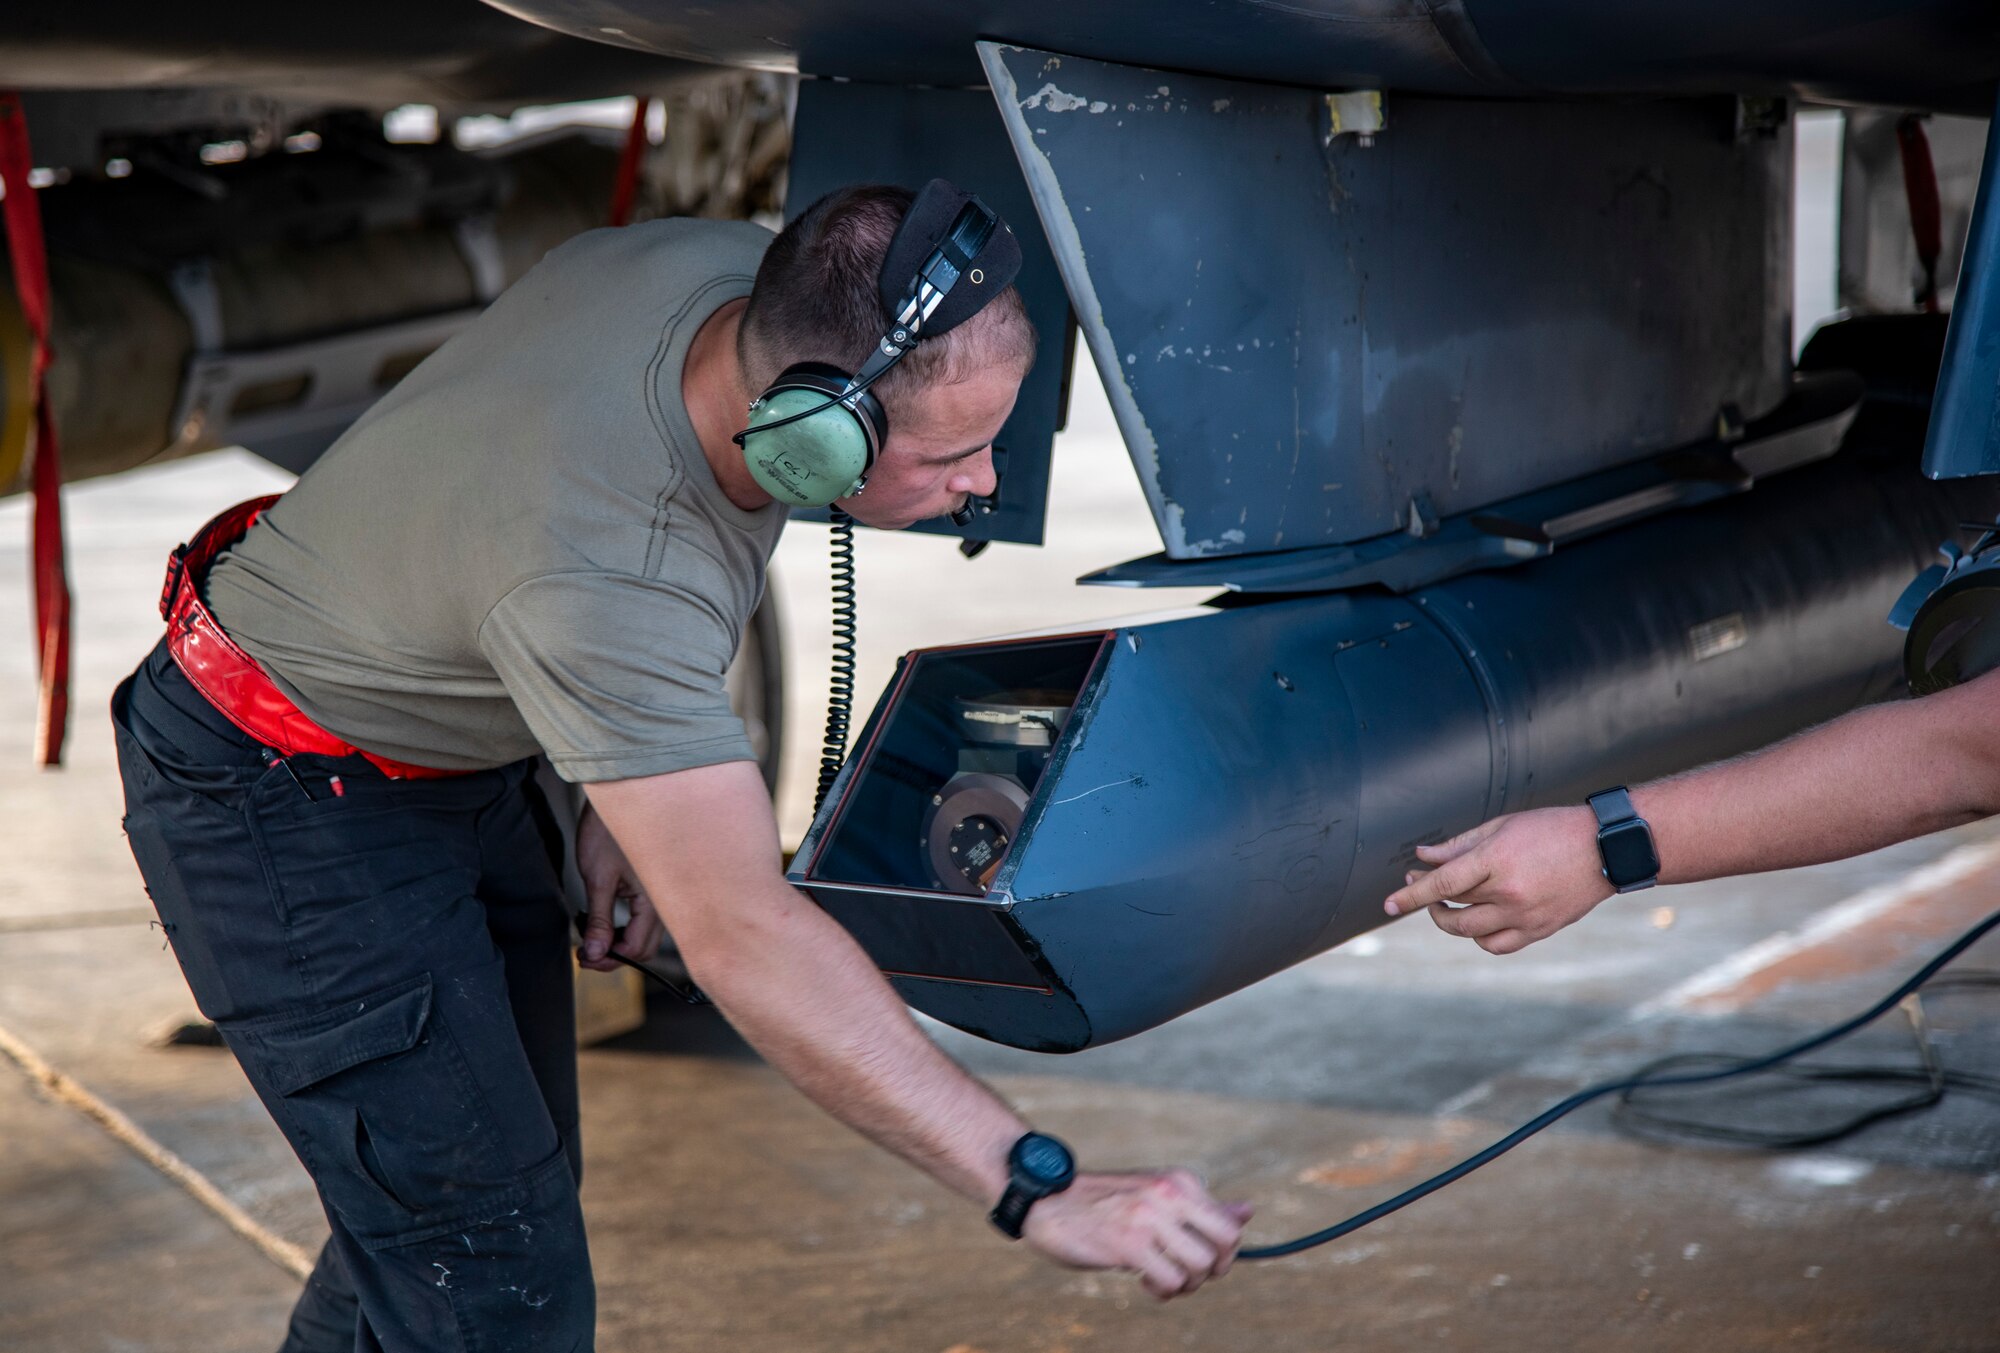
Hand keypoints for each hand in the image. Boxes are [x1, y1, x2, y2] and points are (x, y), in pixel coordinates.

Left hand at [575, 803, 664, 971]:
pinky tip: (605, 920)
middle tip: (585, 952)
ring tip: (591, 936)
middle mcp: (664, 901)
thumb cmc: (608, 830)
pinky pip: (645, 920)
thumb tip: (596, 952)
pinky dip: (626, 927)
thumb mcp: (597, 877)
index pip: (635, 949)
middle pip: (644, 948)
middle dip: (614, 956)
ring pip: (646, 936)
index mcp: (654, 900)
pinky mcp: (655, 887)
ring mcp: (662, 895)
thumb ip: (598, 919)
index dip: (608, 959)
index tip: (583, 956)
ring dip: (620, 942)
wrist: (622, 795)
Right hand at [1020, 1170, 1251, 1299]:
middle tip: (1186, 1274)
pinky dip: (1163, 1290)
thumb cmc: (1102, 1201)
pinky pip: (1171, 1281)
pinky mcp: (1129, 1244)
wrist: (1046, 1198)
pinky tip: (1143, 1279)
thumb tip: (1247, 1211)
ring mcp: (1150, 1218)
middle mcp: (1170, 1194)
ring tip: (1160, 1278)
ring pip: (1201, 1266)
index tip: (1195, 1258)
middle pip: (1226, 1244)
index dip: (1221, 1254)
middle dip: (1214, 1270)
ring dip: (1186, 1285)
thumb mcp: (1156, 1194)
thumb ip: (1201, 1206)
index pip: (1230, 1225)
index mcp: (1179, 1181)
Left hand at [1381, 807, 1613, 953]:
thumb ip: (1459, 845)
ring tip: (1443, 904)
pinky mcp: (1539, 930)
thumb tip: (1423, 856)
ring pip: (1470, 931)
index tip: (1389, 903)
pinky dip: (1479, 938)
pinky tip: (1475, 921)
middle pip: (1453, 906)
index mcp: (1497, 860)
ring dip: (1448, 921)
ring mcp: (1525, 916)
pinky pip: (1497, 945)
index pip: (1442, 883)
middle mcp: (1509, 893)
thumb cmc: (1552, 829)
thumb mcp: (1502, 826)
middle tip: (1420, 885)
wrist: (1606, 849)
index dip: (1411, 893)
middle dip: (1428, 900)